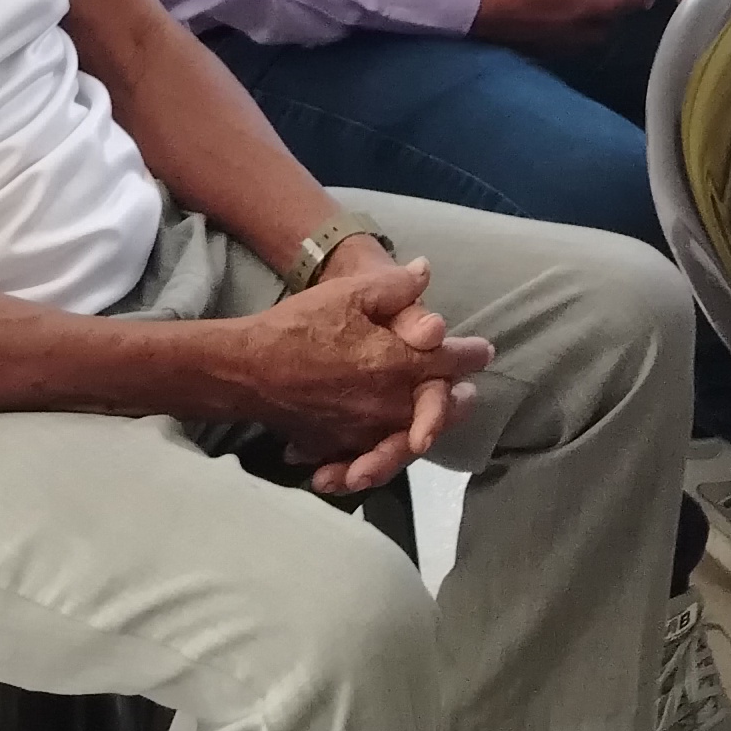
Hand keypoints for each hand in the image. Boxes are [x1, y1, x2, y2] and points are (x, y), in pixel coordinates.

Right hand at [229, 254, 492, 494]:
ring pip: (408, 440)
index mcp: (399, 364)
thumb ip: (395, 287)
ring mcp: (364, 431)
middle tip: (466, 393)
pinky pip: (367, 457)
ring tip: (432, 429)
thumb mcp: (349, 293)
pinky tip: (376, 455)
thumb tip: (426, 273)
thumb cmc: (301, 326)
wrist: (247, 369)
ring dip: (425, 432)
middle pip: (438, 408)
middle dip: (455, 400)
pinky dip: (377, 457)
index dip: (471, 354)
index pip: (451, 361)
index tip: (484, 351)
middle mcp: (389, 404)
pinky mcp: (338, 447)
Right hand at [469, 0, 650, 53]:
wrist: (471, 0)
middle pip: (607, 26)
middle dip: (616, 13)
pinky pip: (568, 42)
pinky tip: (565, 16)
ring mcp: (555, 43)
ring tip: (593, 5)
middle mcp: (575, 32)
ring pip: (588, 38)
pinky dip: (575, 31)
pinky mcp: (538, 47)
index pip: (621, 5)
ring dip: (596, 24)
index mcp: (583, 8)